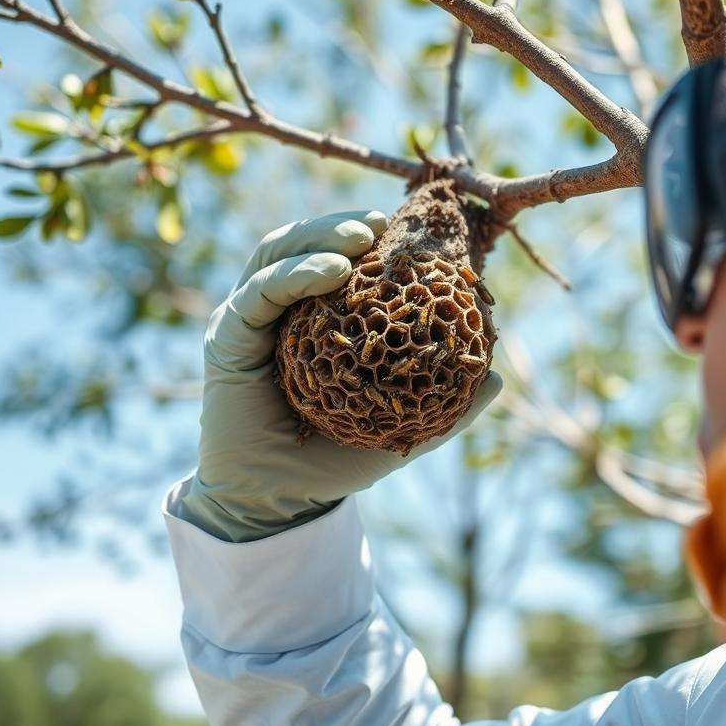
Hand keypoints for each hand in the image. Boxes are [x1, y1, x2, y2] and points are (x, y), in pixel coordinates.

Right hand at [179, 209, 502, 540]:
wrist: (281, 501)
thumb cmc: (337, 462)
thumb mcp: (401, 428)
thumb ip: (447, 404)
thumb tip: (498, 379)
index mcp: (314, 321)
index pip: (339, 262)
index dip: (368, 240)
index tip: (408, 232)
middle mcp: (279, 311)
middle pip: (305, 246)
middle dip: (341, 226)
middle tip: (381, 223)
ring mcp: (250, 320)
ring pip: (278, 256)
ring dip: (318, 237)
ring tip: (361, 237)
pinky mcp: (227, 337)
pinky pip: (259, 294)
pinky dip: (294, 274)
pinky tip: (330, 271)